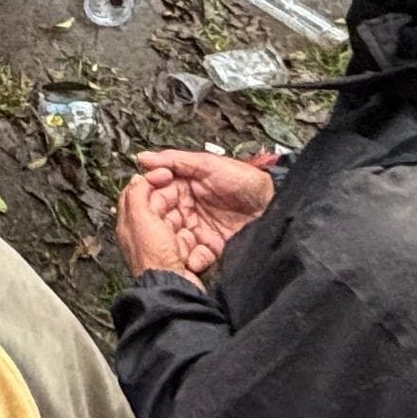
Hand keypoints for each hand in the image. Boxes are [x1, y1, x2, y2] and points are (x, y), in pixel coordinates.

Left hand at [114, 175, 199, 279]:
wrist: (174, 287)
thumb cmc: (154, 257)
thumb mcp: (141, 218)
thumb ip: (137, 195)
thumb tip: (137, 177)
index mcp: (130, 223)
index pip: (137, 193)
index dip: (151, 180)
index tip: (166, 173)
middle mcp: (144, 235)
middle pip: (159, 207)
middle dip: (172, 200)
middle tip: (183, 194)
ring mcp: (162, 246)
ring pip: (177, 223)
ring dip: (184, 222)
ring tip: (188, 224)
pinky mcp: (179, 257)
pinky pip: (189, 241)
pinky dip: (192, 240)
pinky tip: (192, 243)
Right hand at [129, 149, 277, 273]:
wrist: (273, 207)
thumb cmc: (245, 181)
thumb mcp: (209, 164)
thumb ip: (176, 160)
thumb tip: (143, 157)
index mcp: (184, 187)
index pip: (158, 193)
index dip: (152, 198)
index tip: (149, 201)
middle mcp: (188, 208)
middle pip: (163, 220)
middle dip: (159, 228)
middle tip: (158, 231)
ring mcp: (199, 229)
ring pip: (175, 240)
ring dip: (172, 246)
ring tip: (172, 249)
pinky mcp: (211, 247)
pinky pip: (195, 256)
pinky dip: (192, 260)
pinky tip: (191, 260)